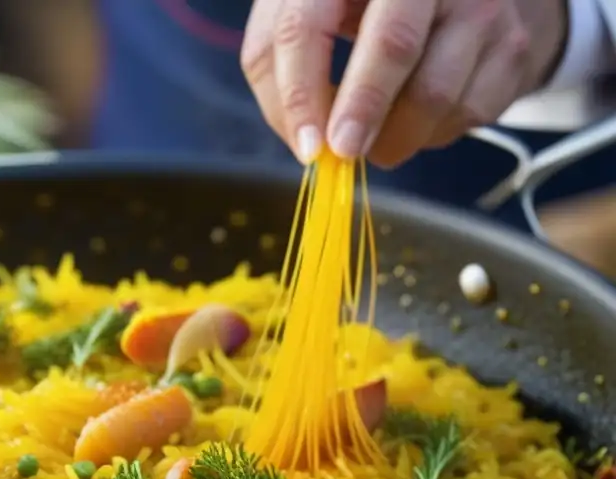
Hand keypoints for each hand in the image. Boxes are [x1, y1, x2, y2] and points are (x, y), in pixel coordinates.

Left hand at [242, 0, 568, 166]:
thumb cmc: (364, 7)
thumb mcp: (308, 13)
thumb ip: (278, 68)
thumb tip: (301, 138)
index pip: (308, 24)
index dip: (300, 92)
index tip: (306, 146)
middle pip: (392, 45)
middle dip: (362, 111)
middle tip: (344, 152)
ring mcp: (479, 5)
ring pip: (433, 94)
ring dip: (394, 138)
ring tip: (374, 141)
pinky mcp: (512, 44)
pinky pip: (467, 113)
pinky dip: (430, 135)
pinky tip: (416, 121)